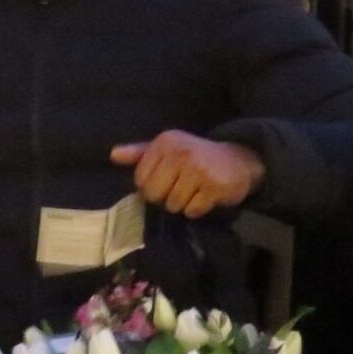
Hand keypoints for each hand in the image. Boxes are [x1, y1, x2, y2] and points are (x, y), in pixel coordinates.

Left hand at [109, 131, 264, 218]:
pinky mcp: (214, 187)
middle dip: (166, 197)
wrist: (238, 159)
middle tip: (182, 187)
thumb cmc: (196, 156)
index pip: (141, 180)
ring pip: (173, 205)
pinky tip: (206, 196)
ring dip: (183, 204)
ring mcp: (198, 170)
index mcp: (164, 142)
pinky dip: (198, 209)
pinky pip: (192, 211)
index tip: (167, 180)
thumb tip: (113, 154)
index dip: (152, 186)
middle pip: (154, 195)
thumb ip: (140, 153)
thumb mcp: (168, 148)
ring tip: (195, 190)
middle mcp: (180, 153)